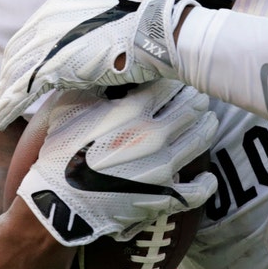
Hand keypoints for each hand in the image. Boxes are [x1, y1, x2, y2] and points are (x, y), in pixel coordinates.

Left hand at [0, 0, 195, 130]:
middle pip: (17, 54)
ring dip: (3, 97)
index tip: (18, 78)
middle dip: (7, 79)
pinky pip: (21, 90)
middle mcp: (48, 19)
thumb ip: (84, 34)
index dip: (21, 59)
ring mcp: (49, 41)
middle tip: (3, 100)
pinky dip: (7, 107)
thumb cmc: (141, 32)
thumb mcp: (105, 23)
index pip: (30, 36)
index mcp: (60, 6)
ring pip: (15, 74)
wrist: (153, 35)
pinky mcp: (53, 65)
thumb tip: (80, 53)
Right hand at [17, 79, 218, 245]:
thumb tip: (106, 65)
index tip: (180, 77)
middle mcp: (155, 134)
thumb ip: (92, 85)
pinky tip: (207, 176)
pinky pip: (197, 189)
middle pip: (191, 109)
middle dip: (197, 101)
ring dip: (208, 127)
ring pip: (200, 139)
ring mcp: (163, 167)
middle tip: (201, 97)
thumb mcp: (68, 107)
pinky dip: (206, 182)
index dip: (176, 80)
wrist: (57, 203)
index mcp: (134, 110)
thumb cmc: (58, 153)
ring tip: (210, 121)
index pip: (170, 86)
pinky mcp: (164, 196)